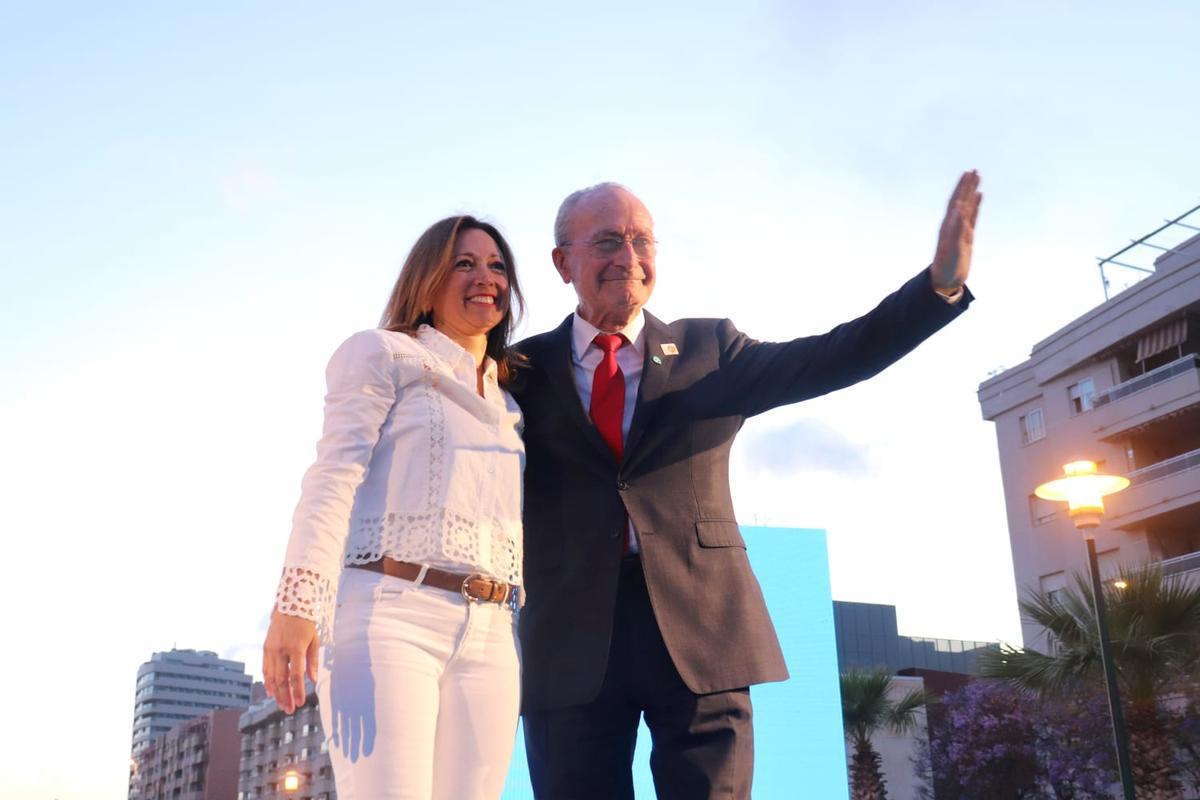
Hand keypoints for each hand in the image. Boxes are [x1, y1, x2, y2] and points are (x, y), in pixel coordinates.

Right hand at [262, 610, 318, 713]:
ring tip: (282, 705)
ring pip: (271, 677)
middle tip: (290, 710)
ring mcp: (271, 649)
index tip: (301, 702)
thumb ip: (313, 661)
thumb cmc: (305, 625)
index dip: (298, 691)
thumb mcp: (314, 641)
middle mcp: (281, 650)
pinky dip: (268, 682)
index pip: (296, 675)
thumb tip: (313, 680)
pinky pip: (265, 669)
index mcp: (295, 648)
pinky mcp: (265, 648)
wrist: (288, 606)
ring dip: (276, 693)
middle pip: (281, 680)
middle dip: (285, 697)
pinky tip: (271, 692)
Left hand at [930, 170, 981, 292]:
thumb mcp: (952, 248)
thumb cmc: (946, 265)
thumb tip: (959, 209)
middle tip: (974, 170)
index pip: (956, 201)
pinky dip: (976, 205)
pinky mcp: (966, 235)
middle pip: (961, 199)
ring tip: (977, 178)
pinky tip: (979, 196)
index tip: (968, 174)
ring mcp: (960, 229)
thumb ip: (956, 229)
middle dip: (966, 185)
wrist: (945, 279)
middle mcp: (953, 224)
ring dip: (971, 192)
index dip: (961, 188)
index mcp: (948, 225)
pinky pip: (972, 216)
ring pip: (967, 205)